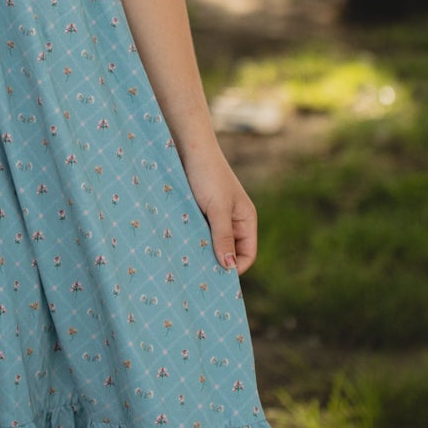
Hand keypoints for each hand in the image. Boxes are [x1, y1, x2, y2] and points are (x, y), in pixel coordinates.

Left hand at [180, 144, 257, 274]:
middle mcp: (233, 220)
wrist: (188, 148)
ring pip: (211, 243)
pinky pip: (198, 233)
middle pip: (229, 252)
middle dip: (216, 263)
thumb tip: (228, 267)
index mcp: (246, 219)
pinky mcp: (198, 212)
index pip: (247, 254)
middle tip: (198, 276)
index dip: (235, 267)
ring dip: (201, 252)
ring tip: (187, 263)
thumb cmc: (208, 176)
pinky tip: (180, 247)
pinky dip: (192, 240)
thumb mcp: (217, 209)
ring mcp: (215, 216)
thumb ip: (223, 237)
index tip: (216, 278)